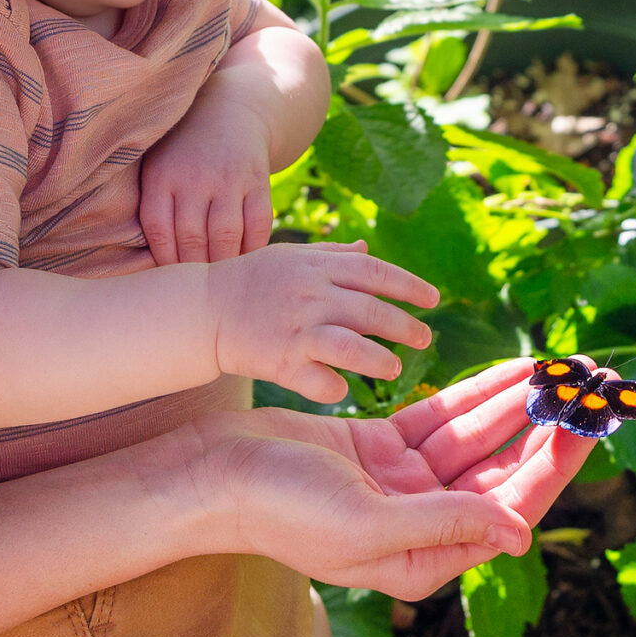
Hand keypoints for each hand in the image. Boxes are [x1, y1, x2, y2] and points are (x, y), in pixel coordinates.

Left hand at [139, 83, 275, 264]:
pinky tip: (243, 260)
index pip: (159, 230)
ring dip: (221, 265)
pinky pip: (257, 225)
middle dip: (192, 269)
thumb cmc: (182, 152)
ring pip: (225, 237)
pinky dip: (251, 249)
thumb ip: (152, 204)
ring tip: (217, 279)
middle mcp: (195, 176)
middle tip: (194, 287)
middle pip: (192, 238)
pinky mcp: (258, 181)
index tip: (168, 276)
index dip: (163, 260)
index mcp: (163, 175)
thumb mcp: (156, 164)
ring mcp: (229, 178)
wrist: (229, 110)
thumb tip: (145, 264)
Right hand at [188, 359, 594, 599]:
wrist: (215, 474)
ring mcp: (403, 484)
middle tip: (586, 391)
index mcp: (427, 557)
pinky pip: (440, 418)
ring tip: (557, 371)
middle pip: (501, 472)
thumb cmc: (281, 510)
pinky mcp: (381, 448)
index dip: (551, 467)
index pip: (508, 509)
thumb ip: (444, 524)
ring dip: (513, 406)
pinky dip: (473, 394)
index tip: (586, 429)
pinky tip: (507, 372)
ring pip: (475, 439)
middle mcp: (424, 523)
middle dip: (543, 431)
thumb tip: (519, 532)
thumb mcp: (367, 525)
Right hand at [205, 241, 436, 403]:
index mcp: (316, 266)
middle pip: (372, 311)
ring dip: (379, 360)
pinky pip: (319, 381)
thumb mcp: (290, 256)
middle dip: (406, 326)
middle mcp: (310, 296)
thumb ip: (331, 253)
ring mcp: (296, 330)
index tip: (433, 299)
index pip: (375, 272)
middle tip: (425, 339)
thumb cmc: (250, 280)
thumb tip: (368, 247)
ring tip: (393, 368)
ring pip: (353, 348)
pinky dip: (334, 388)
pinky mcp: (281, 362)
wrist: (202, 309)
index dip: (410, 285)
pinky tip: (341, 389)